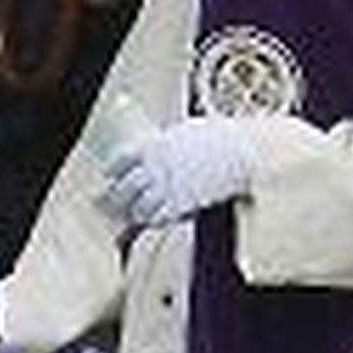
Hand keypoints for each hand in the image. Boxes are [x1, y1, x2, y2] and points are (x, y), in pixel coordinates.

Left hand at [104, 117, 254, 228]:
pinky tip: (155, 221)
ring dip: (136, 212)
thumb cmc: (220, 137)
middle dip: (115, 198)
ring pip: (140, 207)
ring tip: (135, 215)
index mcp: (155, 145)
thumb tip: (161, 147)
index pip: (120, 160)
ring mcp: (169, 186)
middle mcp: (156, 167)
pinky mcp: (184, 203)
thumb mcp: (187, 132)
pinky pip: (160, 218)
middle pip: (124, 188)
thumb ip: (169, 143)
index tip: (112, 176)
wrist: (242, 150)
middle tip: (111, 204)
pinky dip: (155, 220)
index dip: (113, 171)